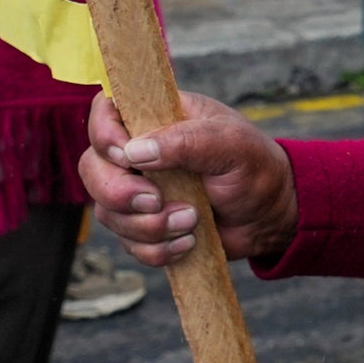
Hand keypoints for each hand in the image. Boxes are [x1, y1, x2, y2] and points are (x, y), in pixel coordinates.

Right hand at [82, 90, 297, 266]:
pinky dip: (156, 250)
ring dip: (147, 226)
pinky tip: (189, 241)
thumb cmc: (255, 167)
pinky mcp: (146, 226)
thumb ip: (186, 141)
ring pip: (107, 212)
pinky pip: (129, 244)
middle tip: (157, 201)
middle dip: (119, 193)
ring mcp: (139, 191)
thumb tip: (134, 151)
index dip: (104, 135)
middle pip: (92, 169)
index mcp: (157, 117)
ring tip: (192, 220)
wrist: (271, 215)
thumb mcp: (230, 144)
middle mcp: (139, 152)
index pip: (105, 113)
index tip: (126, 156)